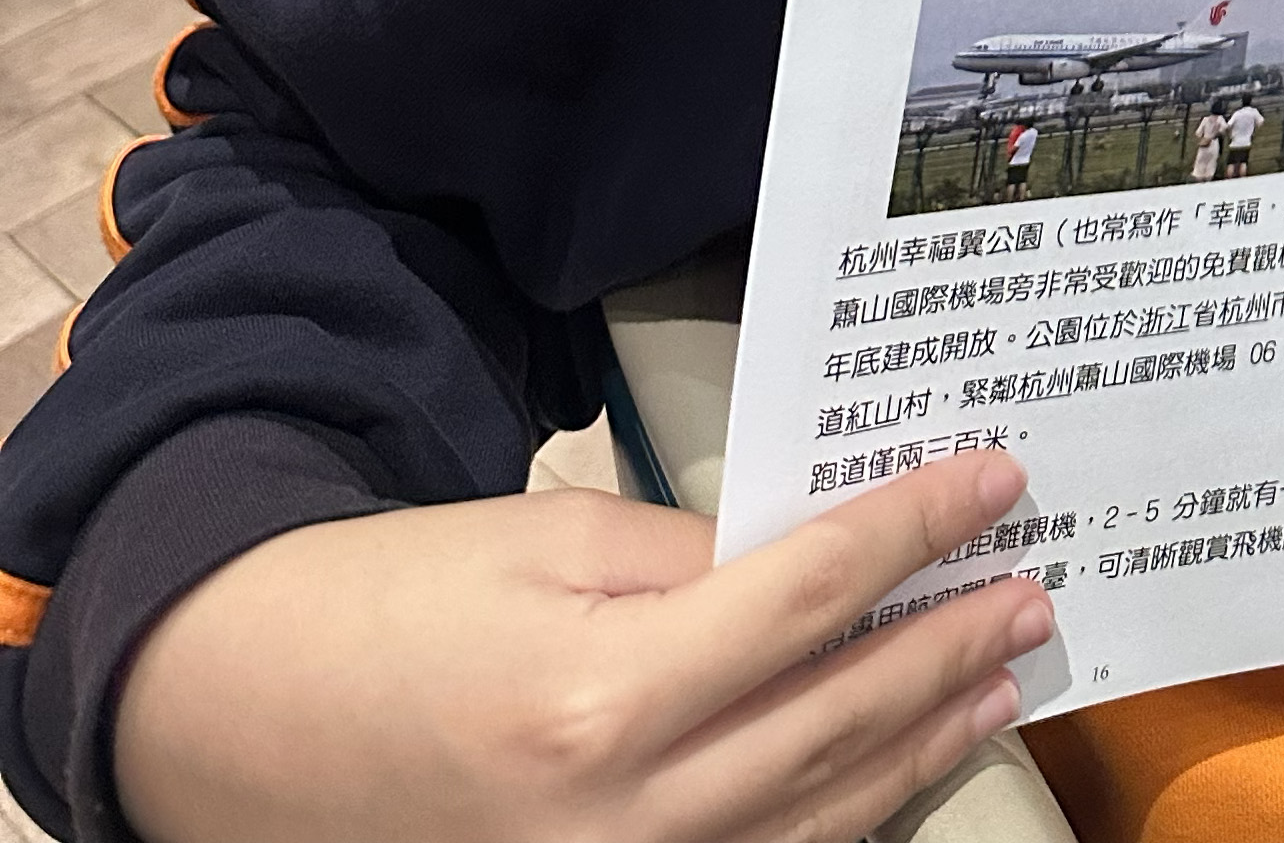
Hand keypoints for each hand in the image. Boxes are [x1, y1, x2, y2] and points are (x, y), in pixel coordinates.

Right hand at [114, 449, 1054, 842]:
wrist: (245, 724)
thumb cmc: (394, 606)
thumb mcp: (546, 540)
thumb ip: (691, 558)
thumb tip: (815, 566)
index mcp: (600, 697)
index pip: (808, 598)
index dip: (914, 532)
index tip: (995, 479)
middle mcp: (621, 817)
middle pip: (834, 717)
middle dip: (946, 645)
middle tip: (1033, 586)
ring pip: (818, 813)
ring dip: (923, 741)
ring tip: (1001, 676)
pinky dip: (846, 813)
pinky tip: (903, 764)